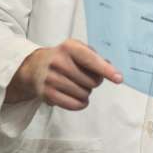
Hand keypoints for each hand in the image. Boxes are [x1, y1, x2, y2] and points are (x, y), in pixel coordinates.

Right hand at [5, 39, 122, 108]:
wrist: (34, 67)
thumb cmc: (63, 57)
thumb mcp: (77, 49)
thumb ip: (95, 57)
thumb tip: (111, 70)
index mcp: (69, 47)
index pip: (91, 60)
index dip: (106, 70)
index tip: (118, 78)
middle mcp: (58, 61)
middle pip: (92, 81)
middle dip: (94, 82)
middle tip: (85, 77)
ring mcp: (51, 79)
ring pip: (84, 94)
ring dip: (86, 93)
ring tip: (77, 85)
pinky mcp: (47, 94)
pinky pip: (74, 105)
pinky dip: (81, 103)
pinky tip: (77, 97)